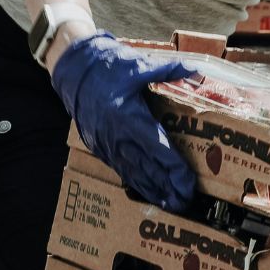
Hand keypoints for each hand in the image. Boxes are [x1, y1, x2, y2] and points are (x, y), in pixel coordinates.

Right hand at [50, 32, 199, 211]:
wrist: (73, 71)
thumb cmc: (107, 67)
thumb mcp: (139, 65)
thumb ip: (169, 70)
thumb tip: (197, 71)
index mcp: (130, 117)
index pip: (159, 149)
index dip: (175, 170)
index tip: (189, 183)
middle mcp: (118, 137)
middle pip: (149, 169)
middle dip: (169, 188)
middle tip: (186, 202)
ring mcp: (107, 145)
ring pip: (134, 174)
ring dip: (154, 191)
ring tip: (171, 205)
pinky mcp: (100, 148)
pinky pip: (121, 170)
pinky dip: (137, 183)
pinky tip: (148, 192)